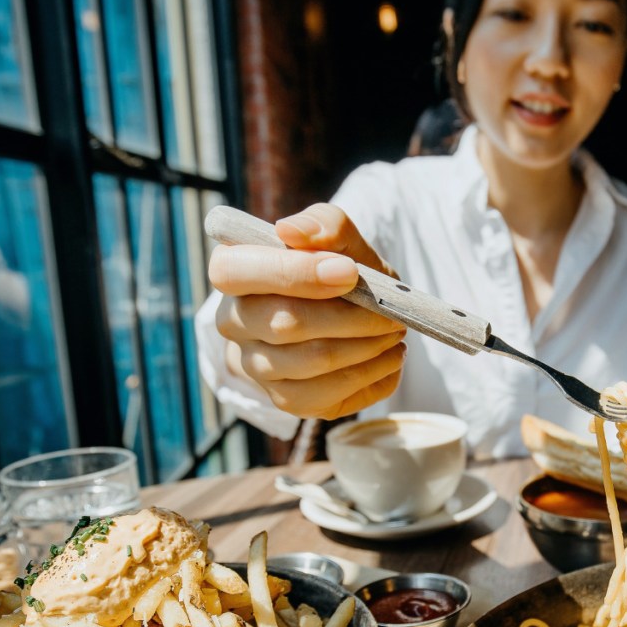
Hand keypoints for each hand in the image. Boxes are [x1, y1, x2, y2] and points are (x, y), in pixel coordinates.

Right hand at [209, 204, 406, 419]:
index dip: (293, 273)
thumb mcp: (339, 240)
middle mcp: (234, 323)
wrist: (346, 316)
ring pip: (313, 362)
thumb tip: (293, 232)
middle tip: (390, 313)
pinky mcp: (285, 400)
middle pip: (284, 323)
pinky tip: (388, 358)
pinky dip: (371, 376)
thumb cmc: (337, 271)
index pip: (235, 272)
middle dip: (351, 316)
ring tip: (393, 333)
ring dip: (367, 346)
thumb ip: (324, 226)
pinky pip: (329, 395)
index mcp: (233, 272)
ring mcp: (256, 367)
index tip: (349, 272)